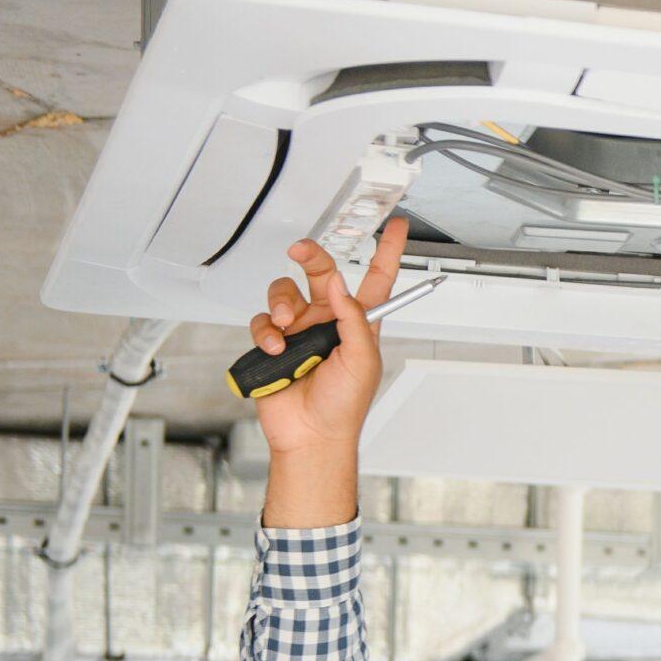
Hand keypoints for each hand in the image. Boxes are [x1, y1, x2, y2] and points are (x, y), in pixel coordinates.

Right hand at [248, 218, 408, 465]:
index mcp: (359, 323)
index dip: (388, 252)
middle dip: (309, 255)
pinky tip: (277, 348)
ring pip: (283, 292)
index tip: (397, 226)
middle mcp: (328, 320)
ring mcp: (300, 330)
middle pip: (320, 272)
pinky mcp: (273, 342)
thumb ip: (354, 320)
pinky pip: (263, 321)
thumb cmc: (344, 405)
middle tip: (299, 251)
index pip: (378, 279)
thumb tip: (341, 284)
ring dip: (282, 305)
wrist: (311, 434)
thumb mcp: (363, 361)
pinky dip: (267, 332)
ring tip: (288, 329)